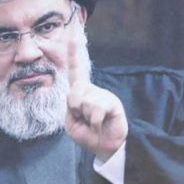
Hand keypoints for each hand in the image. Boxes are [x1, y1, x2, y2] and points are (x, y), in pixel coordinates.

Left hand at [65, 40, 127, 160]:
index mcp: (81, 93)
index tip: (74, 36)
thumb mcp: (71, 121)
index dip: (74, 54)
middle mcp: (92, 90)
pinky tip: (101, 125)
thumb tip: (85, 97)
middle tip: (83, 119)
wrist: (104, 147)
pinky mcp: (113, 103)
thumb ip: (72, 106)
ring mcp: (103, 95)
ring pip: (85, 102)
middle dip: (75, 107)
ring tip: (93, 123)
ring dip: (86, 118)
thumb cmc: (87, 133)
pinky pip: (96, 110)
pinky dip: (95, 122)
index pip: (75, 71)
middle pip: (75, 90)